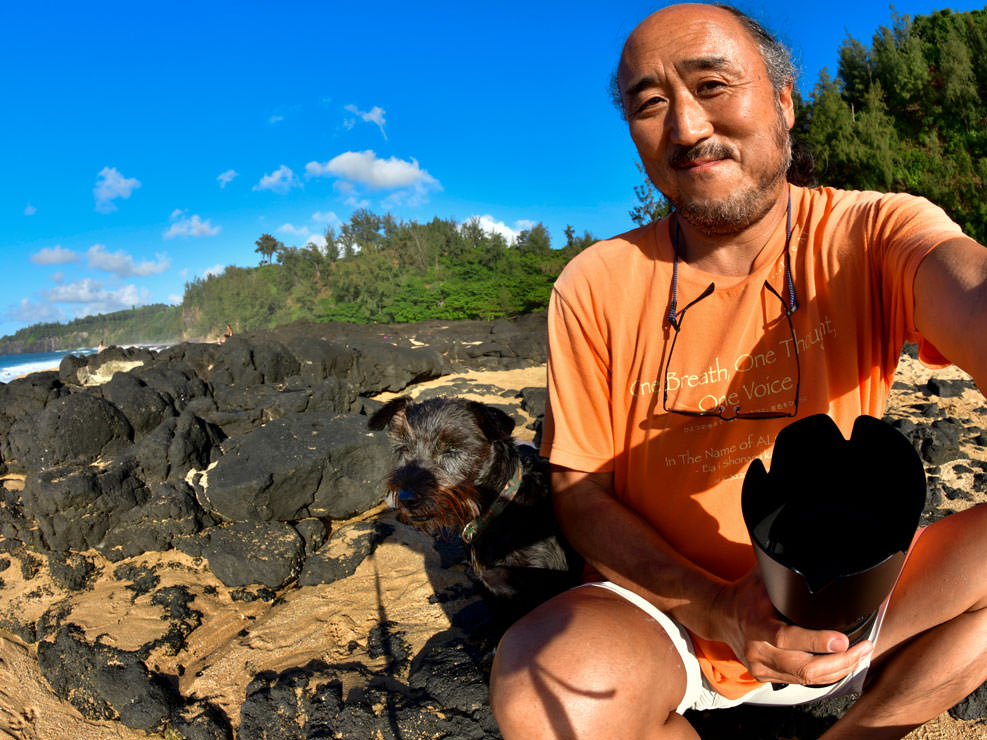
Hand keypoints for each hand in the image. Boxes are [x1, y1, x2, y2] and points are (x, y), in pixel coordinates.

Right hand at [712, 569, 874, 685]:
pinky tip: (840, 665)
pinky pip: (801, 682)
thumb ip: (786, 574)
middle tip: (864, 648)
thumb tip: (816, 558)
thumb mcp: (763, 577)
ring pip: (807, 679)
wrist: (720, 614)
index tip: (842, 640)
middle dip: (840, 661)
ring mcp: (760, 667)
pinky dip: (825, 676)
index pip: (786, 637)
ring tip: (860, 656)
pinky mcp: (765, 677)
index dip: (816, 641)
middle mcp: (756, 649)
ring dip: (839, 669)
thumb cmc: (746, 593)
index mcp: (755, 623)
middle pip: (805, 667)